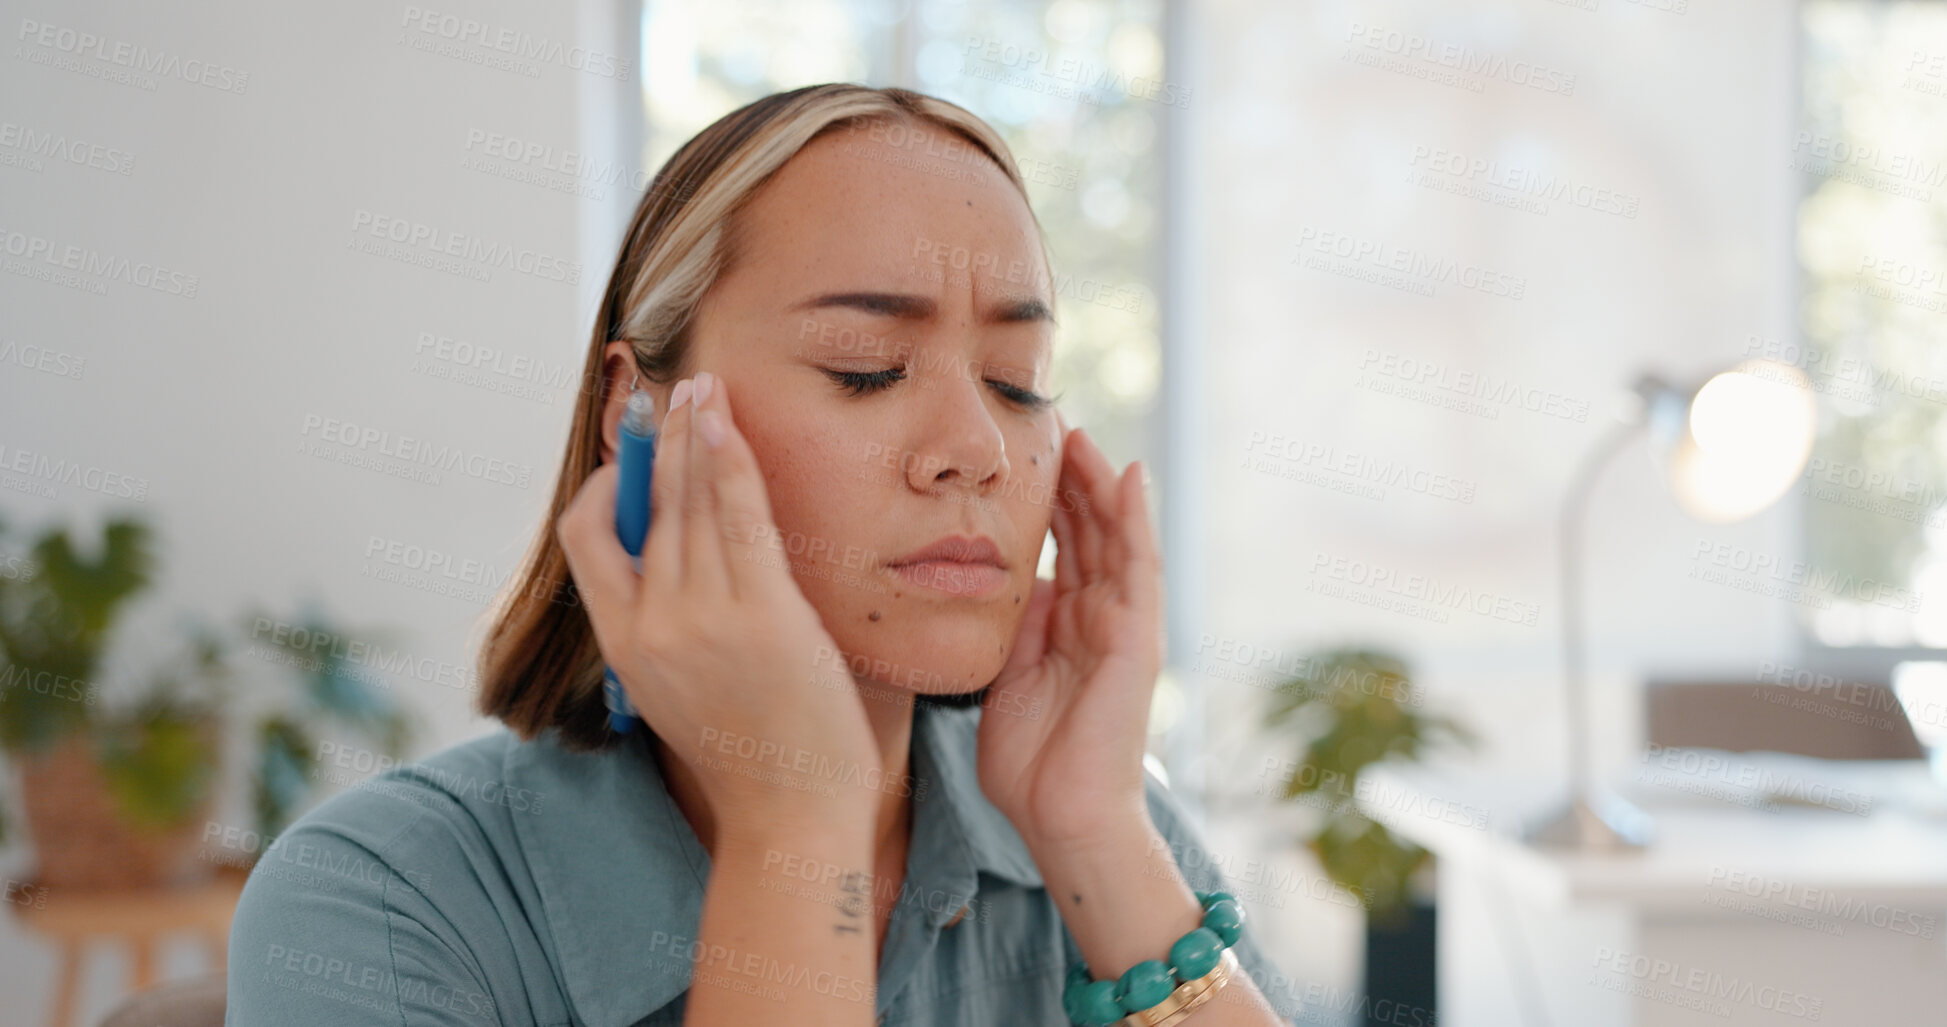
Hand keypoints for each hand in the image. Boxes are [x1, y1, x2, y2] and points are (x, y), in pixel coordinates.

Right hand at [557, 372, 881, 832]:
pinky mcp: (760, 612)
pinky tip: (726, 419)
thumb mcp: (683, 687)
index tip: (627, 456)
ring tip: (701, 387)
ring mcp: (702, 617)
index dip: (601, 487)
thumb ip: (670, 626)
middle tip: (667, 390)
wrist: (791, 814)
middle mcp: (651, 624)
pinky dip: (729, 457)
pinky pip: (737, 513)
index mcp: (622, 645)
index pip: (583, 540)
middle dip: (651, 440)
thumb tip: (673, 565)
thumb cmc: (752, 752)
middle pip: (639, 505)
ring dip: (691, 432)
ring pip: (685, 498)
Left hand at [976, 421, 1165, 851]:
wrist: (1060, 817)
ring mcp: (1124, 624)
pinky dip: (1136, 520)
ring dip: (1100, 483)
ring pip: (1114, 536)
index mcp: (1066, 624)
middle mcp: (1099, 616)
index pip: (1060, 545)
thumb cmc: (1030, 762)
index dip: (1044, 498)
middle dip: (1070, 477)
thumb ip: (1009, 627)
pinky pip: (1140, 567)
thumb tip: (1000, 579)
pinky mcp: (1139, 638)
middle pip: (1087, 530)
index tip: (1021, 451)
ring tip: (1081, 434)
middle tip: (1049, 421)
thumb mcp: (1003, 675)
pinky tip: (1129, 476)